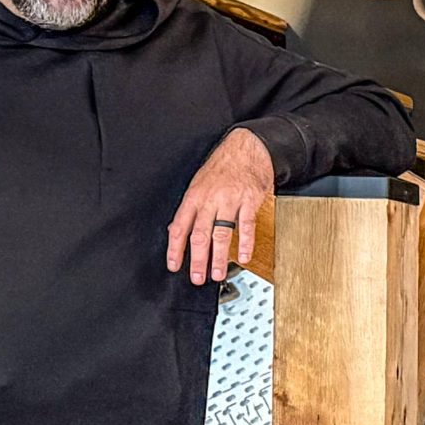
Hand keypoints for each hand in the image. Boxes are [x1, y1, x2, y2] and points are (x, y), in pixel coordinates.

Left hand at [166, 127, 275, 285]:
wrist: (248, 147)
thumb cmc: (224, 165)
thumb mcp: (199, 184)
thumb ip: (190, 209)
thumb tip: (177, 230)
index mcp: (194, 196)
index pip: (180, 226)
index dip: (175, 249)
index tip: (174, 265)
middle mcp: (210, 199)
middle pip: (200, 234)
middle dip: (197, 259)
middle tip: (197, 277)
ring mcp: (230, 200)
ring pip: (221, 233)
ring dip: (219, 257)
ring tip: (217, 273)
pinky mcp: (250, 200)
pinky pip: (246, 225)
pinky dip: (245, 243)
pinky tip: (243, 256)